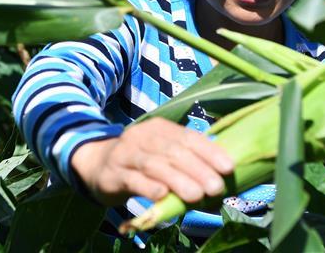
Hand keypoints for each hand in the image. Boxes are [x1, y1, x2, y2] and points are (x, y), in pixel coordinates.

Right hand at [70, 117, 234, 206]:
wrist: (95, 163)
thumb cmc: (139, 161)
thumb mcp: (161, 153)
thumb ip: (186, 160)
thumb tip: (221, 177)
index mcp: (160, 128)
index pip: (188, 137)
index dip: (209, 151)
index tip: (228, 167)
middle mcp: (143, 136)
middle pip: (174, 151)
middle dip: (198, 169)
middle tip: (216, 187)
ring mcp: (126, 154)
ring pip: (155, 165)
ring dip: (178, 181)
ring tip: (197, 196)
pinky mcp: (113, 173)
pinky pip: (133, 180)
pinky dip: (149, 187)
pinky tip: (163, 196)